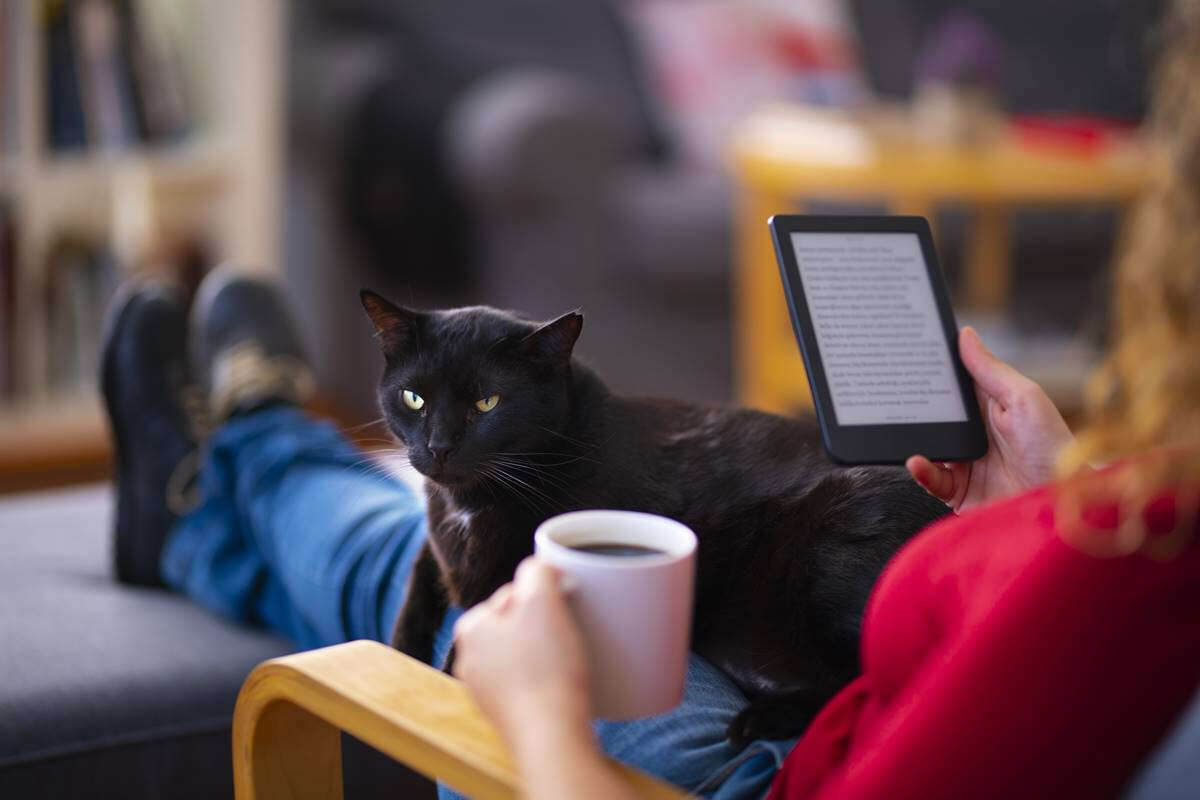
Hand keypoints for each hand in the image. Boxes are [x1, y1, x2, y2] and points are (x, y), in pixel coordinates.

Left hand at [452, 558, 591, 746]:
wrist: (551, 737)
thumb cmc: (545, 669)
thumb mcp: (542, 601)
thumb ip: (536, 571)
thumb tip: (540, 567)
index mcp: (470, 628)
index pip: (513, 594)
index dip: (545, 597)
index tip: (564, 610)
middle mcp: (470, 660)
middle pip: (518, 624)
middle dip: (545, 625)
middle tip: (569, 636)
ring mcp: (486, 691)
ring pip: (525, 653)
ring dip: (548, 652)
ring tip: (568, 662)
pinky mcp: (507, 714)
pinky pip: (530, 682)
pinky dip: (547, 679)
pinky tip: (563, 684)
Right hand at [906, 327, 1074, 511]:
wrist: (1061, 504)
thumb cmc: (1054, 449)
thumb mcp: (1024, 398)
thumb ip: (991, 369)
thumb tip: (965, 335)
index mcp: (990, 405)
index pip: (954, 383)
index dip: (933, 370)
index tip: (910, 353)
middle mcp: (974, 433)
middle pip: (934, 414)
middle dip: (913, 404)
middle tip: (893, 391)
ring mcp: (964, 462)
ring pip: (927, 444)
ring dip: (914, 437)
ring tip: (902, 427)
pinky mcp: (958, 490)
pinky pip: (930, 479)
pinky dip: (920, 470)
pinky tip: (917, 461)